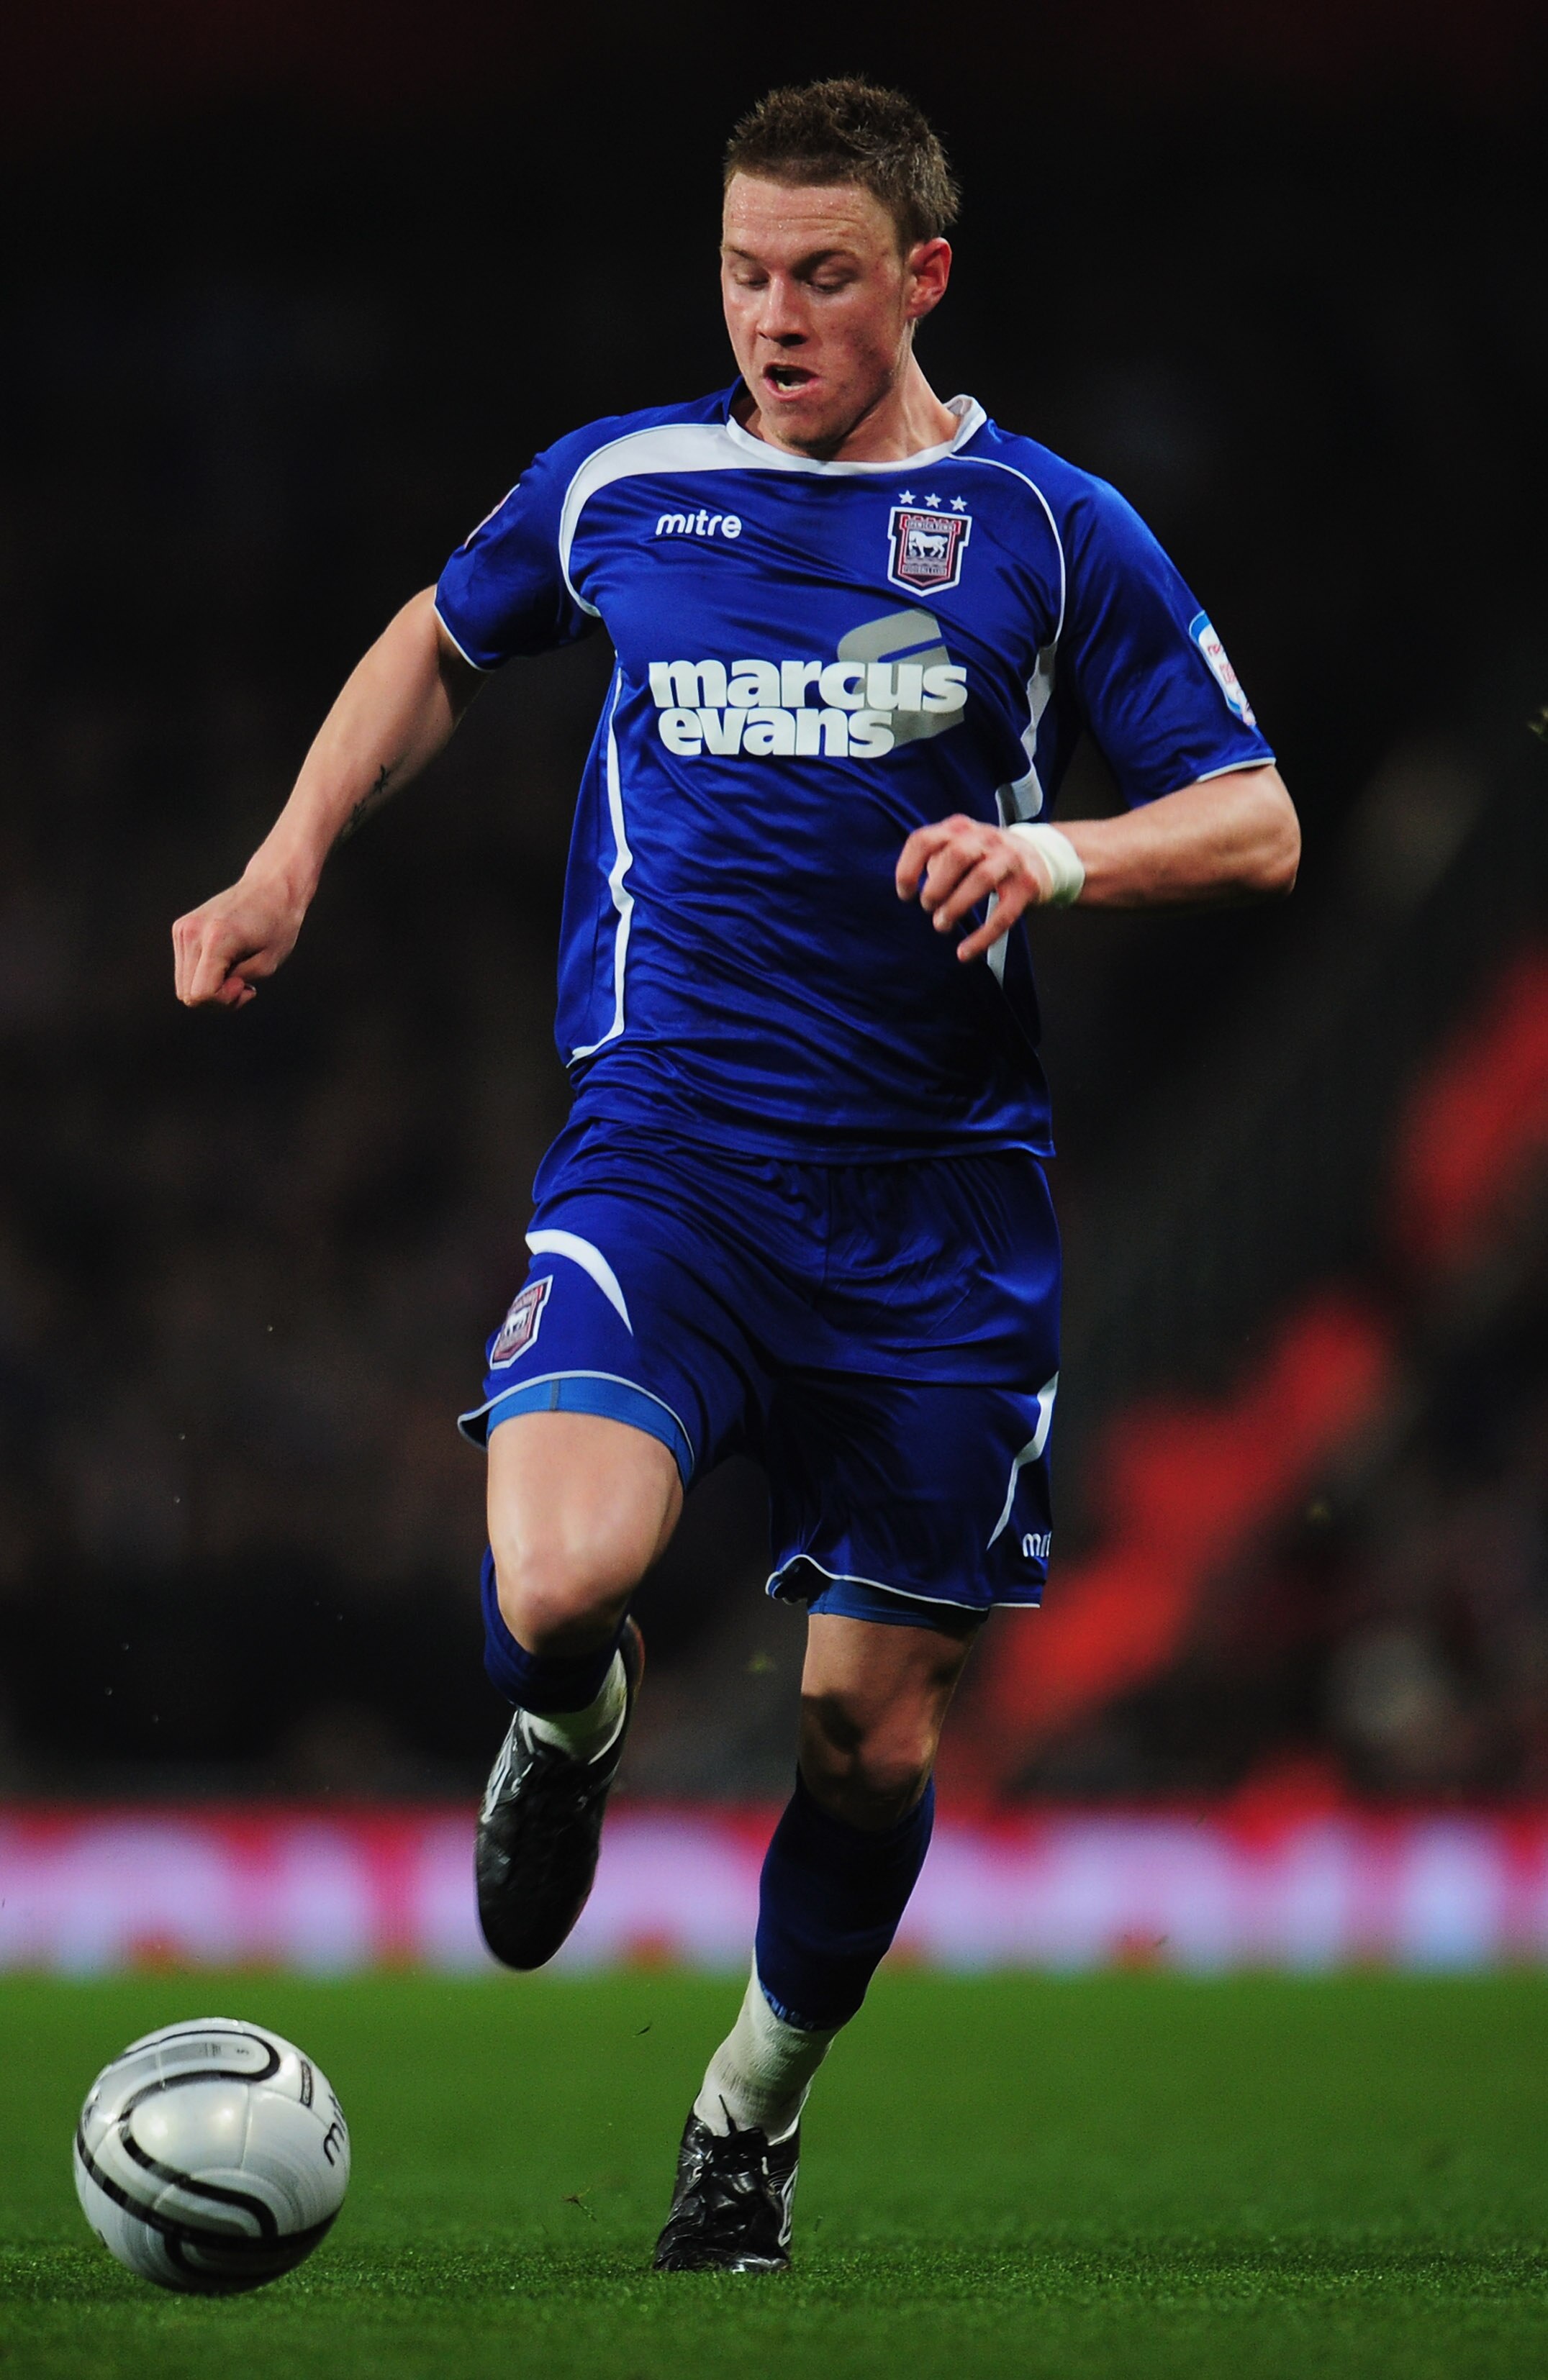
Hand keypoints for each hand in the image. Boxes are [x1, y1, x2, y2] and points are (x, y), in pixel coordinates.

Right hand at [171, 871, 305, 1008]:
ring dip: (210, 989)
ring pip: (184, 987)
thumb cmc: (278, 925)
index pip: (201, 994)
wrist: (271, 886)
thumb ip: (237, 987)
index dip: (224, 1001)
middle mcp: (192, 932)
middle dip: (217, 999)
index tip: (246, 985)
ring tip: (237, 975)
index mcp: (215, 938)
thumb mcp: (268, 965)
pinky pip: (185, 972)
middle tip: (244, 985)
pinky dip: (204, 976)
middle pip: (188, 994)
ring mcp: (182, 930)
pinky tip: (227, 964)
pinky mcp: (181, 929)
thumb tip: (208, 993)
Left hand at [894, 814, 1053, 961]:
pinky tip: (965, 953)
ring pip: (981, 879)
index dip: (909, 869)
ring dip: (955, 906)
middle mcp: (986, 838)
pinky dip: (982, 937)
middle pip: (955, 856)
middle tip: (928, 907)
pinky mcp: (1026, 886)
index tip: (906, 893)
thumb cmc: (986, 857)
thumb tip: (917, 888)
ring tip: (942, 925)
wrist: (1039, 855)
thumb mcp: (961, 846)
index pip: (925, 840)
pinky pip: (1003, 915)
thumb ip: (937, 859)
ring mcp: (1009, 860)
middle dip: (935, 887)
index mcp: (960, 828)